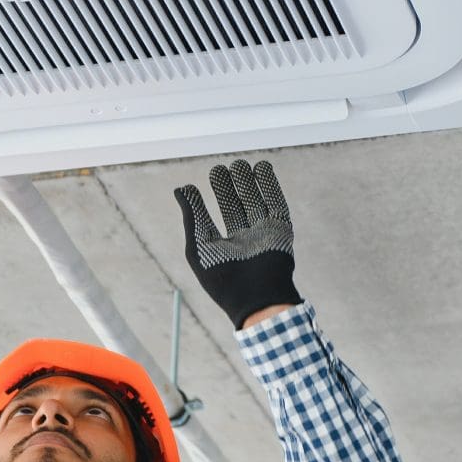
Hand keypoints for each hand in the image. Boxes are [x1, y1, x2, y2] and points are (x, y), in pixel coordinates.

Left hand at [175, 160, 301, 330]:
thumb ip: (192, 215)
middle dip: (229, 188)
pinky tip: (262, 169)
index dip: (206, 201)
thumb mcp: (199, 245)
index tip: (199, 183)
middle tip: (221, 169)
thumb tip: (181, 188)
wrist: (256, 297)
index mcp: (223, 248)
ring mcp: (263, 234)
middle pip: (236, 206)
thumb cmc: (222, 279)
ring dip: (249, 182)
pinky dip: (270, 185)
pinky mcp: (280, 231)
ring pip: (256, 201)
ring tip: (240, 164)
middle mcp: (244, 240)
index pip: (215, 217)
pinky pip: (276, 203)